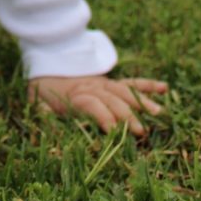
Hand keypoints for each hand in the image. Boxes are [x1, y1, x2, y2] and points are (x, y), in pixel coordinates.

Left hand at [29, 74, 167, 135]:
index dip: (102, 116)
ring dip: (142, 102)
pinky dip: (147, 85)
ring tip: (159, 114)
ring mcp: (104, 84)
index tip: (114, 131)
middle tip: (142, 132)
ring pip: (124, 91)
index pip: (91, 105)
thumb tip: (45, 122)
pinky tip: (165, 88)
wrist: (46, 68)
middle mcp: (92, 88)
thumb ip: (41, 113)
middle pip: (112, 100)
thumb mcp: (35, 103)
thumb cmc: (42, 93)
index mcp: (75, 96)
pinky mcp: (111, 83)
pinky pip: (131, 83)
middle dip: (127, 115)